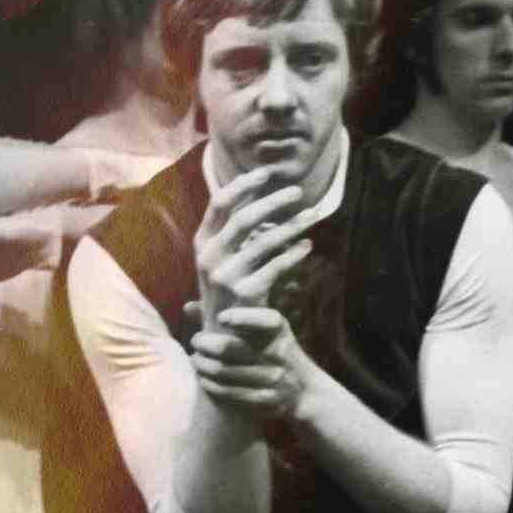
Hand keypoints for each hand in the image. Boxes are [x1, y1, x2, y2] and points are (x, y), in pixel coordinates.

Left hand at [187, 302, 313, 422]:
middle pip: (229, 348)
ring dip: (202, 365)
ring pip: (223, 371)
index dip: (242, 317)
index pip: (264, 320)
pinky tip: (203, 379)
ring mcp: (273, 378)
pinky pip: (229, 393)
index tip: (220, 318)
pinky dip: (210, 385)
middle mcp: (278, 353)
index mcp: (279, 330)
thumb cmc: (273, 351)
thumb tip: (188, 308)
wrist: (303, 391)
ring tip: (195, 360)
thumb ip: (228, 316)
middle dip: (204, 343)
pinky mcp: (265, 400)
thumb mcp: (263, 330)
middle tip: (195, 341)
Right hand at [194, 163, 311, 328]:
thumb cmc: (226, 294)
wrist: (224, 339)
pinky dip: (295, 254)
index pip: (220, 203)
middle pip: (245, 217)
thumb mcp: (220, 261)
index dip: (243, 185)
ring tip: (311, 217)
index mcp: (202, 243)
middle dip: (273, 201)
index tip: (266, 173)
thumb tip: (259, 201)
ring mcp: (226, 276)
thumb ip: (233, 233)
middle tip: (297, 192)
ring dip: (291, 225)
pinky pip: (277, 266)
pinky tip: (307, 247)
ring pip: (265, 240)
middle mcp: (210, 257)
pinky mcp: (246, 293)